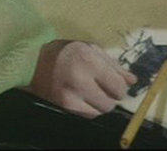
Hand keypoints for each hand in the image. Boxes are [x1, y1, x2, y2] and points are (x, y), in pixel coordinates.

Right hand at [22, 40, 137, 118]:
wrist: (34, 62)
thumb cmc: (66, 52)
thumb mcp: (91, 50)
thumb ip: (113, 65)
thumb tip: (132, 81)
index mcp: (89, 61)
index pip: (118, 87)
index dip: (120, 87)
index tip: (115, 83)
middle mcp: (81, 80)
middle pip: (111, 102)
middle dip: (112, 96)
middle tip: (104, 87)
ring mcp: (71, 96)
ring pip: (101, 111)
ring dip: (102, 103)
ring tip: (93, 91)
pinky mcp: (65, 106)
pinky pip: (89, 115)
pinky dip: (91, 108)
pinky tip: (84, 97)